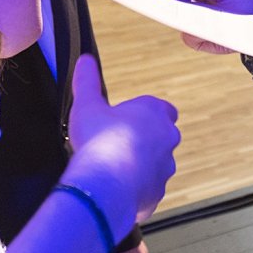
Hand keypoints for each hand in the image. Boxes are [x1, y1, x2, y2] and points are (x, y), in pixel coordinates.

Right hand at [66, 55, 179, 230]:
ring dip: (140, 166)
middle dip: (143, 141)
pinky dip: (135, 189)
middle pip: (160, 137)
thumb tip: (85, 60)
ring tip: (113, 169)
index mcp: (154, 112)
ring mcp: (165, 167)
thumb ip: (87, 81)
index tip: (126, 121)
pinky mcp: (158, 192)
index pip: (163, 109)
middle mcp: (167, 138)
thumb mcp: (87, 104)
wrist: (104, 184)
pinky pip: (148, 189)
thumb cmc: (98, 140)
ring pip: (156, 165)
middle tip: (116, 144)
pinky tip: (115, 188)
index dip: (144, 115)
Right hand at [156, 0, 252, 60]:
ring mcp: (189, 20)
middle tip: (145, 2)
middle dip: (153, 1)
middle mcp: (185, 0)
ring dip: (174, 19)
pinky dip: (195, 34)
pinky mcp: (198, 38)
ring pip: (172, 21)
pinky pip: (188, 37)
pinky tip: (205, 31)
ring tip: (174, 16)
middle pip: (161, 1)